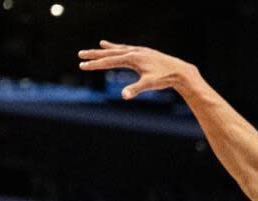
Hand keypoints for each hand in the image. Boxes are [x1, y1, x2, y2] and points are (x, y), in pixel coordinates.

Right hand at [78, 42, 195, 100]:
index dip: (95, 64)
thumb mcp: (148, 85)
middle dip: (94, 55)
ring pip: (118, 50)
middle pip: (109, 53)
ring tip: (98, 47)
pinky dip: (118, 48)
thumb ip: (134, 89)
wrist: (177, 70)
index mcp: (131, 58)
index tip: (82, 65)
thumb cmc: (163, 78)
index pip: (108, 61)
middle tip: (80, 55)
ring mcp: (138, 51)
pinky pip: (127, 49)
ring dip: (106, 49)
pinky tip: (114, 47)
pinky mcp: (143, 53)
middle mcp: (133, 52)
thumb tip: (123, 96)